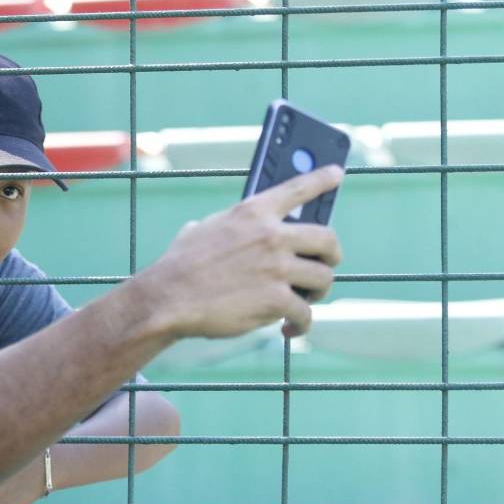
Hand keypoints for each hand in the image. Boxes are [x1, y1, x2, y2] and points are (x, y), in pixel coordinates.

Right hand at [139, 166, 343, 339]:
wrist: (167, 299)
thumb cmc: (180, 265)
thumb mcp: (204, 229)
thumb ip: (231, 225)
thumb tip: (241, 230)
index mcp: (253, 212)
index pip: (298, 188)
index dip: (322, 178)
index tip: (336, 174)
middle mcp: (271, 235)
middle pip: (327, 239)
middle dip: (332, 255)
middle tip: (325, 265)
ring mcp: (277, 268)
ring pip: (323, 278)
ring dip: (318, 292)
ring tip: (306, 300)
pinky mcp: (277, 300)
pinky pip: (305, 313)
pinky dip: (301, 324)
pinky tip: (290, 329)